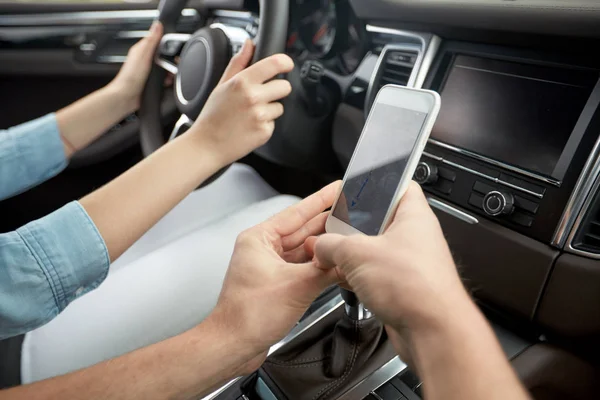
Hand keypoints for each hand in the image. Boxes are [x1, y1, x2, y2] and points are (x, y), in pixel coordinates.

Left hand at [109, 21, 163, 111]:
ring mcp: (148, 71)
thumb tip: (158, 25)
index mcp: (141, 49)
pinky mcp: (151, 81)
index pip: (158, 41)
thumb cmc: (131, 77)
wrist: (126, 96)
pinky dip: (166, 80)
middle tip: (170, 66)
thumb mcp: (143, 55)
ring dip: (169, 72)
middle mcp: (145, 59)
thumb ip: (152, 40)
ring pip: (165, 67)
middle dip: (170, 61)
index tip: (173, 50)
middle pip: (163, 55)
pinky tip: (165, 83)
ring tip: (168, 76)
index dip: (167, 44)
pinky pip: (163, 78)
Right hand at [190, 39, 293, 164]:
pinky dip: (265, 125)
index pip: (275, 63)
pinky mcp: (265, 132)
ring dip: (270, 110)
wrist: (207, 145)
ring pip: (280, 107)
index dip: (285, 63)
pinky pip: (274, 123)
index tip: (287, 65)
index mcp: (242, 82)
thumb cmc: (213, 116)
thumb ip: (238, 62)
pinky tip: (250, 126)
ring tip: (250, 115)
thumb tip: (250, 44)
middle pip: (285, 86)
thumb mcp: (222, 85)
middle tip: (261, 97)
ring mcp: (260, 116)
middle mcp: (253, 97)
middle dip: (277, 90)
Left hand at [207, 182, 341, 372]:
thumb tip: (346, 260)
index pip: (296, 212)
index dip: (321, 199)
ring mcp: (269, 266)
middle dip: (327, 223)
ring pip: (303, 250)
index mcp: (259, 239)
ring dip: (324, 247)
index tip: (337, 188)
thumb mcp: (297, 285)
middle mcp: (262, 249)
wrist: (234, 344)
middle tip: (351, 213)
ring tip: (347, 237)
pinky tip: (334, 263)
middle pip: (302, 230)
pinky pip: (301, 267)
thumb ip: (326, 269)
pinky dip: (318, 266)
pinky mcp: (275, 283)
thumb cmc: (248, 315)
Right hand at [310, 182, 471, 352]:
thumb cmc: (415, 288)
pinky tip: (345, 280)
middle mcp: (415, 237)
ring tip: (334, 256)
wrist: (432, 332)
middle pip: (379, 220)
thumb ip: (331, 244)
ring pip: (375, 249)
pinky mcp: (402, 286)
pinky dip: (359, 275)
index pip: (399, 184)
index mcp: (413, 216)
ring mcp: (409, 262)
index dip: (377, 182)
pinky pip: (375, 273)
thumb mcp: (357, 254)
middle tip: (336, 228)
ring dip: (353, 254)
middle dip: (353, 226)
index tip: (356, 186)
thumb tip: (320, 245)